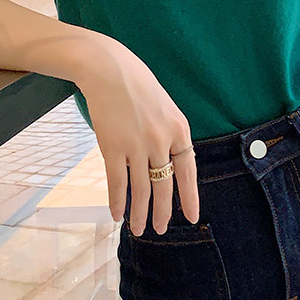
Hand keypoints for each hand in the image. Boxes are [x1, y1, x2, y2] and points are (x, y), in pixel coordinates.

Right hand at [75, 33, 198, 236]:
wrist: (108, 68)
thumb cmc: (137, 84)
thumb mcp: (165, 107)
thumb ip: (170, 134)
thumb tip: (169, 162)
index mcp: (179, 129)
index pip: (188, 171)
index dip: (189, 197)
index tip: (191, 217)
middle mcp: (161, 140)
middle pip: (164, 185)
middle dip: (162, 211)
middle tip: (160, 229)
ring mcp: (136, 145)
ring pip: (141, 189)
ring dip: (139, 213)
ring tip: (138, 230)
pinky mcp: (112, 147)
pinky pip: (117, 181)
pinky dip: (117, 201)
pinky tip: (116, 215)